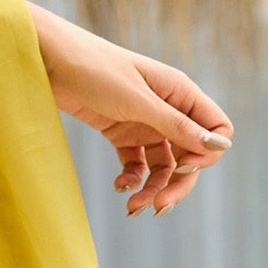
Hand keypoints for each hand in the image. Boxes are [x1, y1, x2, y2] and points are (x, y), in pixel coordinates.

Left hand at [27, 4, 233, 215]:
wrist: (48, 60)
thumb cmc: (94, 70)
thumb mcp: (137, 101)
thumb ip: (175, 125)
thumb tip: (219, 146)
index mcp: (181, 93)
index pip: (216, 129)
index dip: (208, 153)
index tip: (183, 166)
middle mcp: (168, 108)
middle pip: (190, 154)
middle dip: (178, 182)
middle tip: (159, 206)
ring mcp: (145, 122)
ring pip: (163, 164)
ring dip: (153, 187)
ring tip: (133, 207)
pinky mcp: (121, 132)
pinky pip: (137, 164)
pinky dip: (132, 178)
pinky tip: (120, 187)